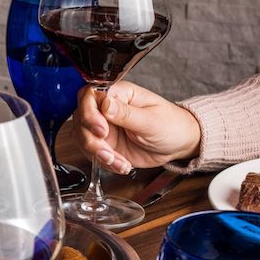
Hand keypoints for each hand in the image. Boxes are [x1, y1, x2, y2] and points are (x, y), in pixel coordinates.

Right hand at [74, 81, 201, 173]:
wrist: (178, 144)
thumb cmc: (171, 125)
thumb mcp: (151, 120)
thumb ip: (126, 113)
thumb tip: (105, 103)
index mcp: (119, 94)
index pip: (90, 96)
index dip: (90, 113)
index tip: (102, 130)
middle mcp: (108, 109)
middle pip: (81, 118)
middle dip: (91, 139)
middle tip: (108, 152)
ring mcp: (105, 126)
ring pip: (83, 137)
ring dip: (97, 153)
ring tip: (117, 161)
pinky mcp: (106, 143)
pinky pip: (92, 153)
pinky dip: (104, 162)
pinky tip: (121, 164)